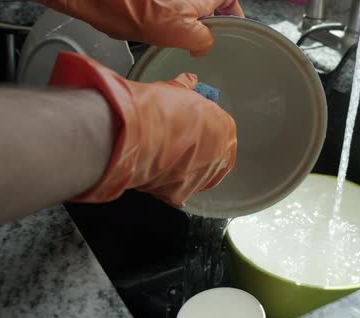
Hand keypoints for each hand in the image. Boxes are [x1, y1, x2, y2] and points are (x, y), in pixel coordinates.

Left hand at [37, 0, 243, 55]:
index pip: (229, 0)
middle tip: (208, 42)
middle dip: (210, 22)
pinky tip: (164, 37)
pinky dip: (171, 24)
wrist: (99, 0)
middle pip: (208, 5)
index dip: (233, 13)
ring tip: (185, 43)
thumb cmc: (135, 10)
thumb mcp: (184, 33)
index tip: (234, 27)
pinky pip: (170, 12)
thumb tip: (204, 46)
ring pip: (188, 9)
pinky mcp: (151, 3)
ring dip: (189, 25)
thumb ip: (204, 40)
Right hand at [49, 52, 236, 206]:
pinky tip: (155, 173)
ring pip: (196, 177)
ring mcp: (201, 179)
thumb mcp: (175, 91)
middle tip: (176, 146)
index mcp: (225, 130)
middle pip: (212, 158)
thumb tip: (189, 80)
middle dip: (197, 153)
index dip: (205, 131)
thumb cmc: (158, 109)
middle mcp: (220, 157)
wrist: (135, 133)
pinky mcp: (180, 195)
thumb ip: (186, 88)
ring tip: (163, 159)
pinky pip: (176, 192)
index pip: (222, 133)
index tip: (191, 130)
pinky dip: (166, 185)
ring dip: (183, 170)